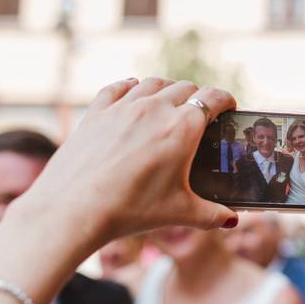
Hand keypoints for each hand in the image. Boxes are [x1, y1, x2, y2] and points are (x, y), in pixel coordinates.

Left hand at [21, 78, 238, 250]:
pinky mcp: (96, 112)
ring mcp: (123, 107)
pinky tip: (132, 90)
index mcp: (182, 128)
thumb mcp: (178, 213)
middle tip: (200, 113)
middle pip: (185, 88)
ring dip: (167, 89)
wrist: (73, 209)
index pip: (213, 98)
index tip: (228, 106)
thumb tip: (231, 220)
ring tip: (170, 101)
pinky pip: (118, 87)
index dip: (226, 100)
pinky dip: (130, 86)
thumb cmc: (129, 211)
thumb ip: (211, 215)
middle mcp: (154, 109)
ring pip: (153, 83)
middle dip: (197, 97)